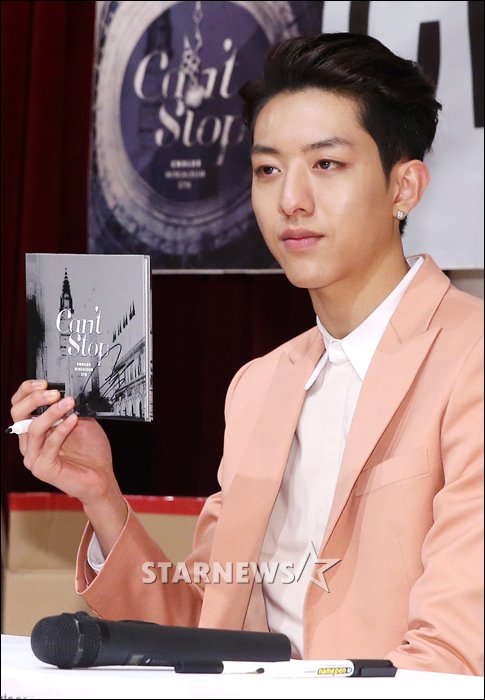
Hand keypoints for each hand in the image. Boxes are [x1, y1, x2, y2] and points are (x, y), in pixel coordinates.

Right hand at [11, 380, 127, 553]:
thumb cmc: (90, 450)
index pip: (18, 406)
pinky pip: (49, 445)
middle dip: (35, 398)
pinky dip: (61, 429)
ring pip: (33, 428)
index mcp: (33, 430)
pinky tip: (73, 420)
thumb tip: (68, 388)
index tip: (44, 381)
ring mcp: (33, 457)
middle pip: (18, 414)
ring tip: (69, 403)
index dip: (26, 391)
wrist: (102, 478)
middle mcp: (28, 443)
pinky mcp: (43, 468)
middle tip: (55, 392)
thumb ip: (70, 407)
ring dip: (51, 413)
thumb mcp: (80, 420)